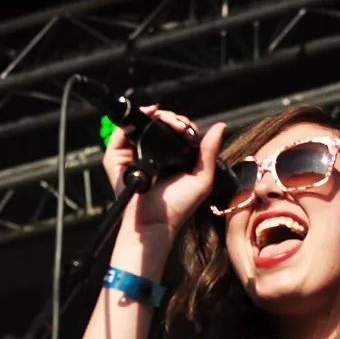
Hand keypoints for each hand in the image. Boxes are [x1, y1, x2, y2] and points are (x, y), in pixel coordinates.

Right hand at [103, 106, 225, 241]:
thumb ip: (209, 152)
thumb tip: (221, 126)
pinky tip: (146, 116)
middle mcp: (152, 155)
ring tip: (163, 118)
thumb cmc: (178, 207)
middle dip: (168, 118)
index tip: (185, 127)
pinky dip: (130, 122)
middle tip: (176, 124)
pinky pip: (119, 135)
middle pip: (157, 125)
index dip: (181, 124)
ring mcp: (134, 155)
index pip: (175, 131)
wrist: (154, 222)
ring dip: (152, 116)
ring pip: (140, 126)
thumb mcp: (201, 178)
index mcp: (172, 159)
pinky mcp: (118, 159)